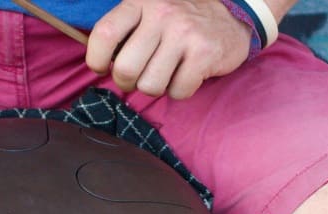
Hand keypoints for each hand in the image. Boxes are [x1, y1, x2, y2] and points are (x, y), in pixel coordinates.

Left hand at [86, 0, 254, 98]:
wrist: (231, 17)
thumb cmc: (180, 23)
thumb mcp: (149, 12)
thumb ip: (125, 30)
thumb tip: (99, 62)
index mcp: (141, 2)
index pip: (104, 34)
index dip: (96, 59)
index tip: (102, 67)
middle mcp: (162, 13)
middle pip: (126, 69)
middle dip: (127, 82)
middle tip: (137, 78)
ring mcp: (184, 33)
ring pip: (150, 85)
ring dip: (155, 87)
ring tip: (165, 73)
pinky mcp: (204, 53)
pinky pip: (178, 91)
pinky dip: (180, 91)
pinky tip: (186, 74)